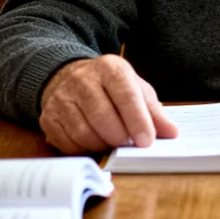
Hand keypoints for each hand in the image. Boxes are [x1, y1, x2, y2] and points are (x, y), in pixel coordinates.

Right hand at [38, 55, 178, 153]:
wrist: (69, 78)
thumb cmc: (109, 87)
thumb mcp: (135, 89)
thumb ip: (153, 111)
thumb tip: (171, 133)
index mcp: (110, 68)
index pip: (125, 96)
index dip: (138, 121)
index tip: (147, 141)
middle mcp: (82, 80)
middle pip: (102, 116)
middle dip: (120, 137)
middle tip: (129, 144)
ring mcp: (62, 98)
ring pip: (84, 133)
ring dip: (103, 145)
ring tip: (112, 142)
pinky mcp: (49, 117)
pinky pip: (68, 143)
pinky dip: (84, 150)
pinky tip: (93, 142)